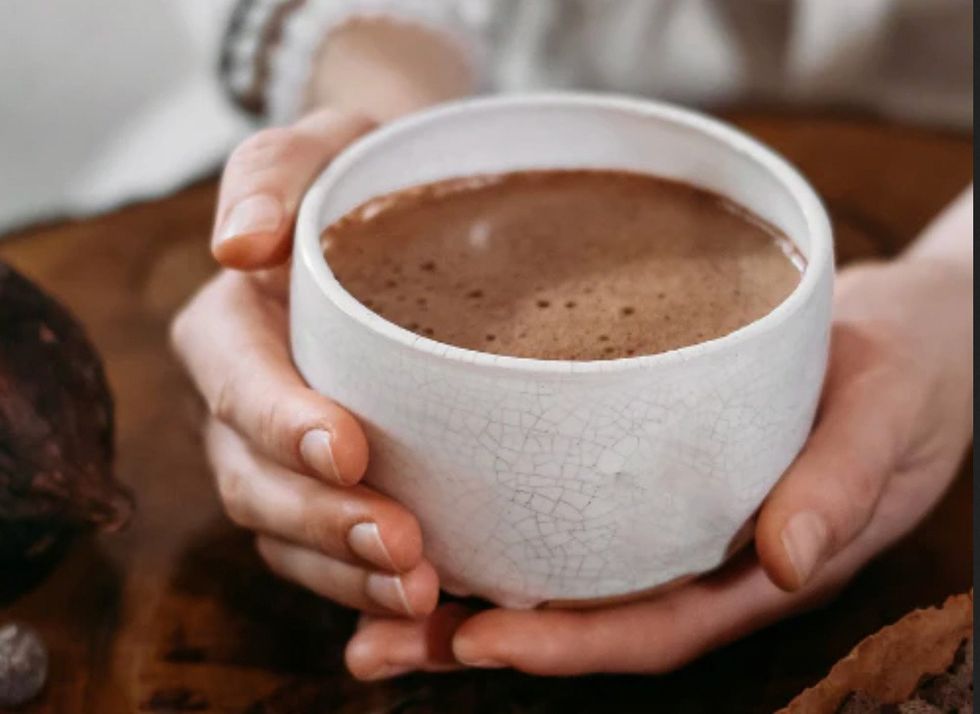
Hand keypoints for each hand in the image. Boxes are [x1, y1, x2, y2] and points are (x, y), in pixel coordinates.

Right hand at [171, 108, 438, 617]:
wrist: (402, 216)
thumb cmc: (359, 178)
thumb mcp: (319, 148)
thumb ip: (271, 178)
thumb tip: (237, 245)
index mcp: (231, 329)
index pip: (238, 383)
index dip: (282, 422)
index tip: (347, 446)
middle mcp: (245, 404)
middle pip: (257, 480)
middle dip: (323, 519)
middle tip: (402, 545)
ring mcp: (281, 456)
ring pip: (288, 534)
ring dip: (347, 570)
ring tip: (419, 589)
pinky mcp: (328, 488)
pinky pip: (329, 553)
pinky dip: (367, 584)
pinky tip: (422, 599)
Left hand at [345, 255, 972, 678]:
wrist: (910, 331)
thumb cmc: (906, 372)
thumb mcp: (885, 415)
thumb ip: (843, 483)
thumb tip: (790, 560)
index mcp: (752, 564)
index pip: (650, 628)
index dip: (564, 646)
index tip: (474, 640)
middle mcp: (697, 554)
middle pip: (578, 616)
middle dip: (477, 638)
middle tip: (373, 644)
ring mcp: (669, 517)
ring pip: (559, 571)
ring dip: (464, 591)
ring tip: (365, 598)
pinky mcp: (647, 466)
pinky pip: (567, 507)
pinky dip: (499, 519)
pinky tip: (430, 505)